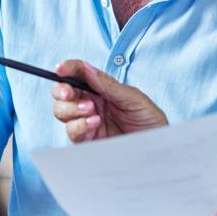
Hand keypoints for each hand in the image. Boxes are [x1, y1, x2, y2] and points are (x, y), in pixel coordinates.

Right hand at [50, 59, 167, 141]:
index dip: (68, 68)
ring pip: (62, 111)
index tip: (61, 68)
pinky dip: (79, 125)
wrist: (156, 147)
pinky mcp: (87, 140)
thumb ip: (108, 84)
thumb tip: (86, 68)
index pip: (79, 74)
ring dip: (71, 108)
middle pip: (63, 93)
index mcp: (101, 88)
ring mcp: (86, 121)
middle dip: (61, 91)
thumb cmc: (149, 120)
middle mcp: (90, 103)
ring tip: (91, 110)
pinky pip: (72, 131)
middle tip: (68, 93)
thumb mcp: (132, 97)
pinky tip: (95, 123)